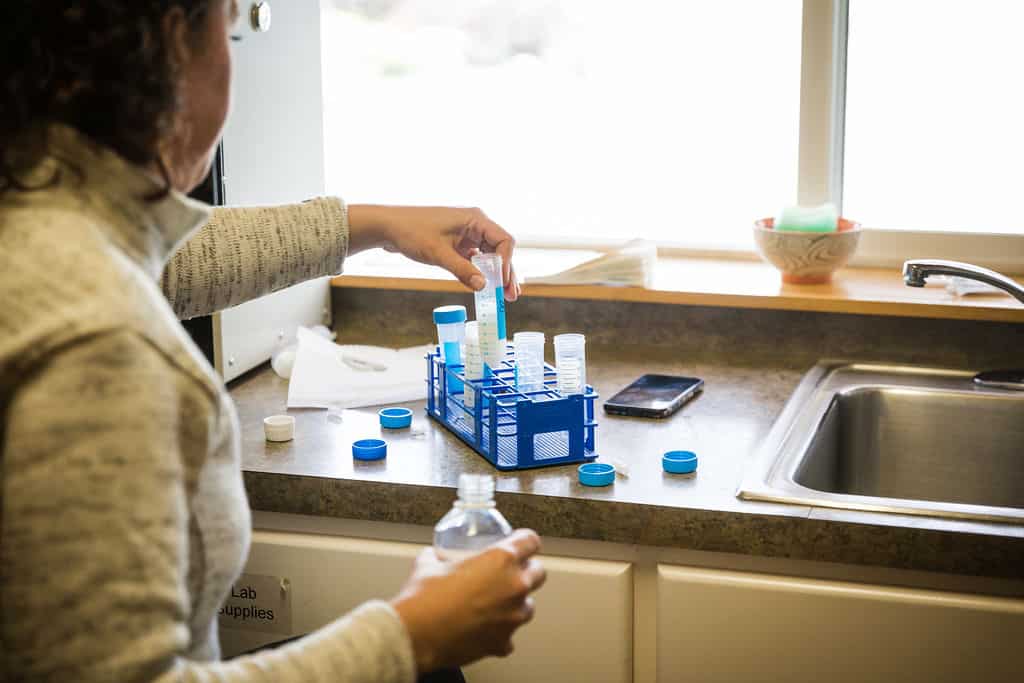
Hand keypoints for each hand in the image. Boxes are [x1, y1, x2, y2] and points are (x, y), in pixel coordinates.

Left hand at [347, 205, 520, 300]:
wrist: (388, 227)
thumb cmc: (411, 232)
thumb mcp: (439, 254)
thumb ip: (462, 270)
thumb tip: (483, 286)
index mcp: (475, 219)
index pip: (503, 241)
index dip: (506, 263)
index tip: (501, 283)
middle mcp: (474, 224)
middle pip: (499, 250)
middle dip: (505, 273)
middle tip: (511, 295)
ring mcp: (466, 233)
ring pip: (489, 256)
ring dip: (495, 274)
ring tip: (503, 295)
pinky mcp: (458, 242)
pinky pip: (476, 258)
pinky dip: (480, 272)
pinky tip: (484, 286)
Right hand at [390, 529, 545, 672]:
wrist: (415, 635)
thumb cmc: (424, 598)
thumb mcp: (429, 563)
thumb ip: (440, 556)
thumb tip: (434, 556)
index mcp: (501, 559)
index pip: (530, 540)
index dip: (525, 541)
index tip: (521, 544)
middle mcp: (514, 586)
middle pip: (539, 572)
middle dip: (526, 571)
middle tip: (508, 574)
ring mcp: (512, 617)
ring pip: (528, 606)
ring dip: (515, 603)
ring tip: (494, 604)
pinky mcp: (503, 642)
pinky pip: (509, 635)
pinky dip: (499, 632)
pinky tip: (484, 629)